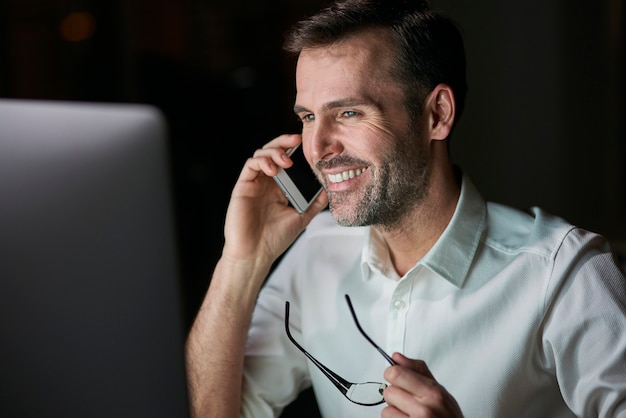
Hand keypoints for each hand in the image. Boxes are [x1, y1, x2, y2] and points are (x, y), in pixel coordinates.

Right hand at [222, 133, 327, 268]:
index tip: (309, 146)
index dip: (295, 151)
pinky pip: (250, 165)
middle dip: (284, 143)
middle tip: (297, 140)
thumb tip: (329, 189)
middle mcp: (266, 183)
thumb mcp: (301, 218)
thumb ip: (314, 203)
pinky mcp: (243, 186)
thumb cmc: (274, 239)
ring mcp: (254, 183)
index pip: (287, 161)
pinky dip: (262, 162)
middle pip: (273, 152)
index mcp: (279, 188)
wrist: (256, 254)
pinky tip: (273, 170)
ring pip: (261, 154)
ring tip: (286, 161)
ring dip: (274, 152)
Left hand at [382, 353, 462, 417]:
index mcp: (433, 393)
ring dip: (394, 411)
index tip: (395, 376)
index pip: (397, 374)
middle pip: (389, 391)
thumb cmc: (449, 417)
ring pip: (386, 409)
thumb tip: (397, 357)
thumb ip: (418, 371)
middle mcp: (424, 409)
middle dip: (395, 395)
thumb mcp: (440, 391)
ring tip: (409, 413)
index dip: (392, 373)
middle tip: (407, 400)